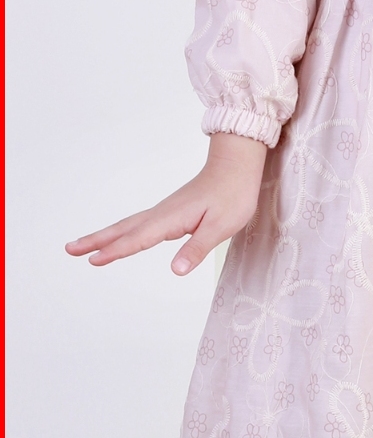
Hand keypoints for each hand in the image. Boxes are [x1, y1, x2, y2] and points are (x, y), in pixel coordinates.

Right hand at [65, 133, 267, 275]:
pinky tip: (122, 237)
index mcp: (172, 218)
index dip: (117, 251)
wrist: (238, 165)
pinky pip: (140, 223)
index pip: (139, 238)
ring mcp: (166, 211)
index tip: (93, 260)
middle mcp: (163, 213)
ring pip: (130, 225)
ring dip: (106, 235)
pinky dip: (124, 231)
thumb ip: (197, 248)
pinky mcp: (172, 211)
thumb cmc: (234, 194)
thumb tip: (175, 271)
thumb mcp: (221, 226)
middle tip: (69, 250)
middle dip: (97, 240)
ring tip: (83, 246)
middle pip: (124, 229)